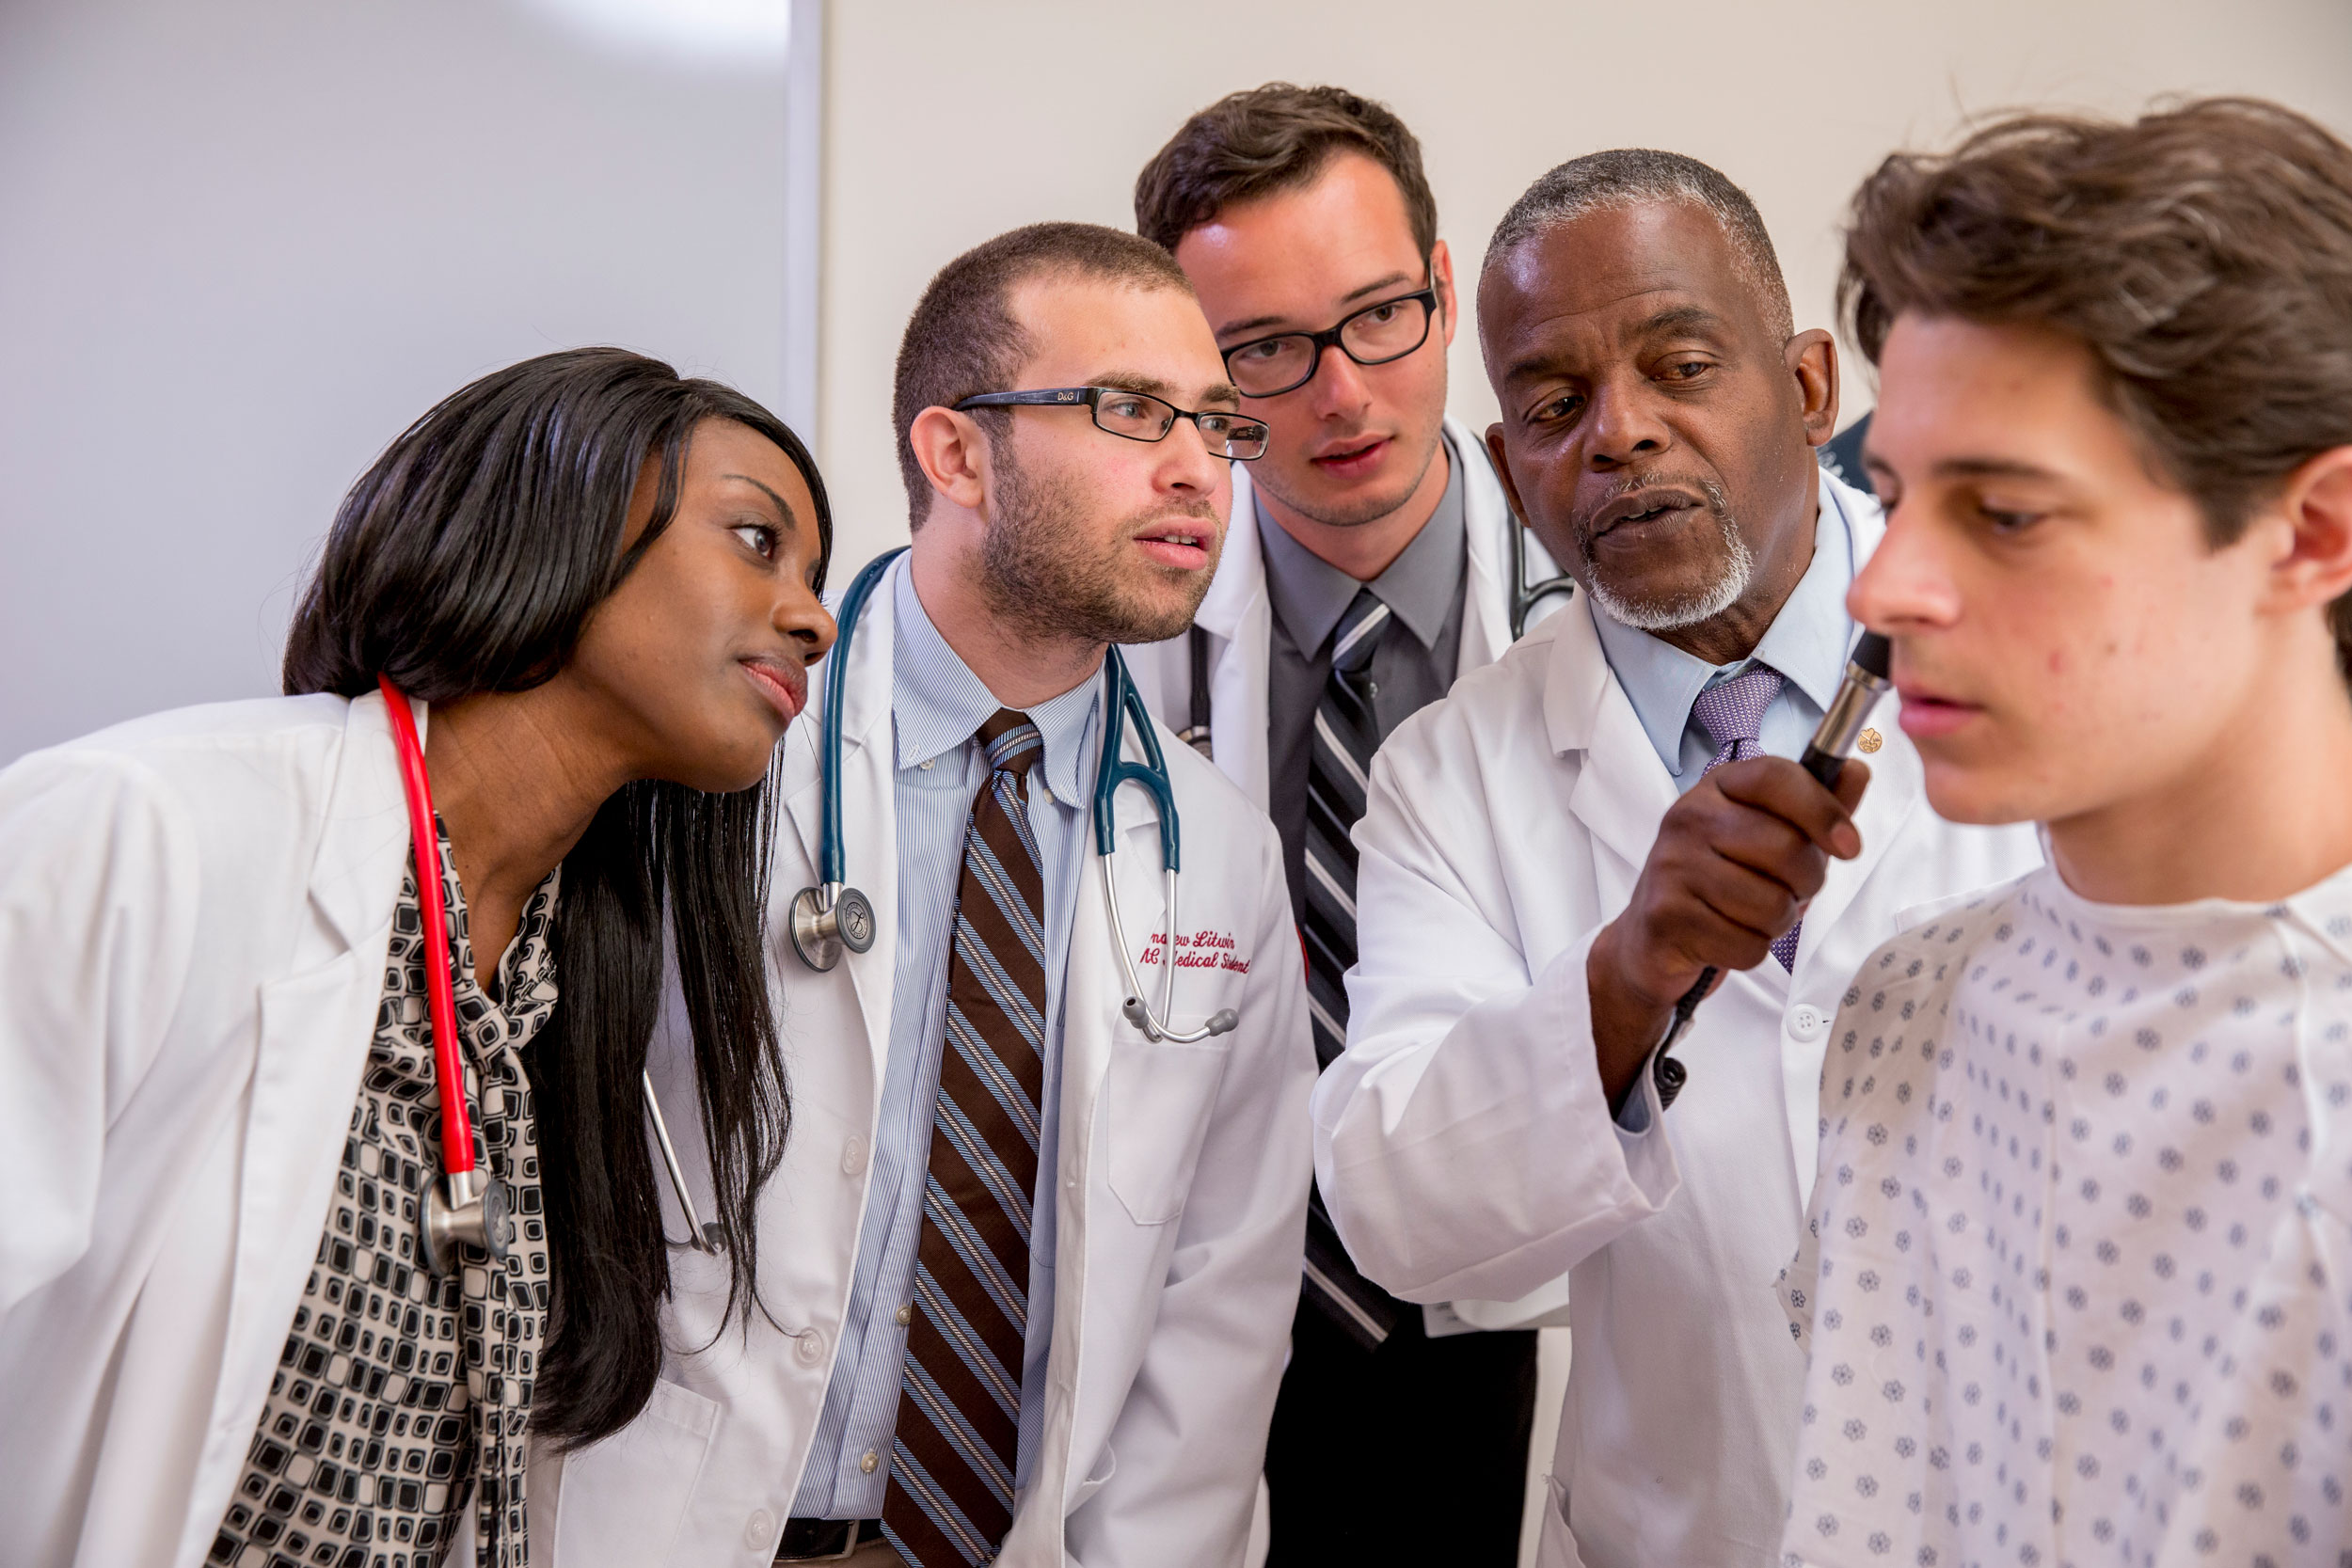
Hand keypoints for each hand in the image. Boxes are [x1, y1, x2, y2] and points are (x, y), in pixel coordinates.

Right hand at [1587, 757, 1869, 1105]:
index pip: (1777, 777)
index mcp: (1718, 788)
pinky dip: (1750, 951)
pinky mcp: (1666, 915)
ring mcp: (1672, 865)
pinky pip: (1748, 944)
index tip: (1850, 846)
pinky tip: (1726, 939)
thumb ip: (1815, 807)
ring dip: (1777, 923)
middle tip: (1788, 891)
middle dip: (1805, 883)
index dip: (1823, 809)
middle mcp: (1688, 817)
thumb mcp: (1771, 838)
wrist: (1651, 941)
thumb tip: (1856, 769)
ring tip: (1751, 916)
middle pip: (1785, 848)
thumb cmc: (1721, 883)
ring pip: (1771, 903)